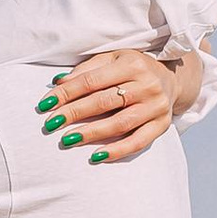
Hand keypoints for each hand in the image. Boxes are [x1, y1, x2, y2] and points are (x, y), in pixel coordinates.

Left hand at [42, 43, 181, 162]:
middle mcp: (147, 84)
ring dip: (91, 133)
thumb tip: (58, 82)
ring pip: (120, 123)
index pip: (91, 81)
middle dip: (73, 113)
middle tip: (50, 124)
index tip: (45, 105)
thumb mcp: (112, 60)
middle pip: (103, 102)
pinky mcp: (162, 125)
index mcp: (131, 64)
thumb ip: (86, 71)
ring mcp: (156, 106)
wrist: (171, 79)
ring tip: (68, 140)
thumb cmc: (133, 69)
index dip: (66, 93)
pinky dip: (117, 151)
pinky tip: (96, 157)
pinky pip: (138, 142)